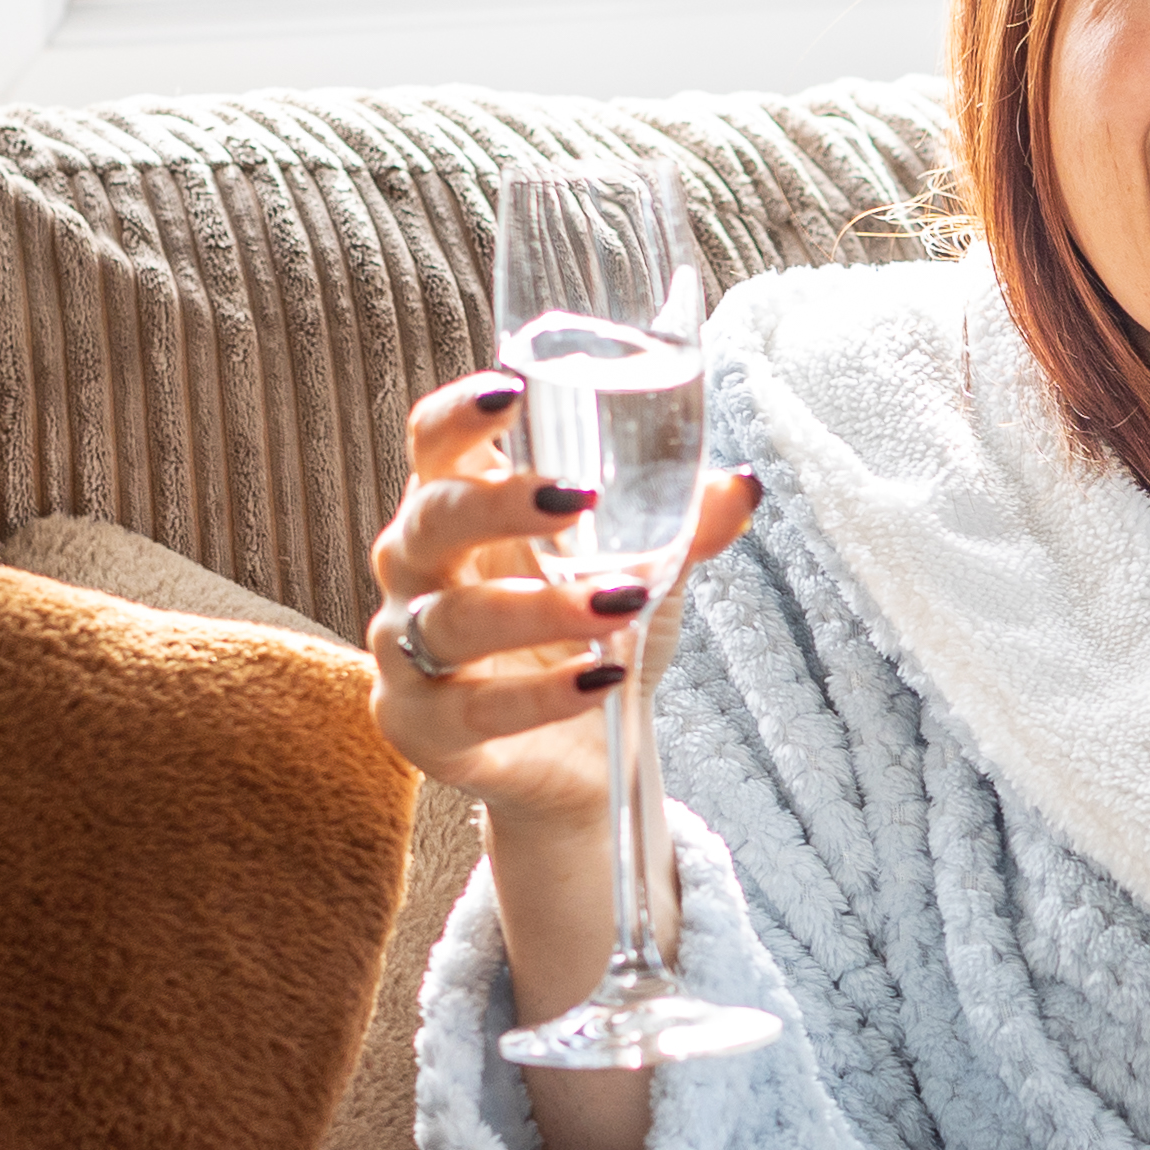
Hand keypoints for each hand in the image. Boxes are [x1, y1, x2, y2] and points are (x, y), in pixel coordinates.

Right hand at [365, 363, 761, 829]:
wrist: (578, 758)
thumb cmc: (587, 636)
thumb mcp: (638, 571)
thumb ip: (681, 527)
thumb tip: (742, 483)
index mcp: (457, 508)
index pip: (434, 444)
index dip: (460, 414)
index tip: (513, 392)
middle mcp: (416, 570)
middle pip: (431, 519)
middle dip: (499, 504)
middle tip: (578, 498)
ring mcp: (407, 650)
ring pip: (455, 618)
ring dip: (541, 607)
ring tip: (621, 601)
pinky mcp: (422, 727)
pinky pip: (474, 708)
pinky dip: (543, 694)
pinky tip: (603, 679)